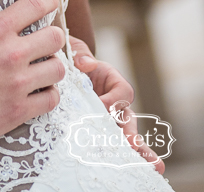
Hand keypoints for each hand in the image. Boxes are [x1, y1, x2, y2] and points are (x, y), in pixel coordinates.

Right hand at [0, 0, 65, 147]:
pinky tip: (37, 90)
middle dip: (51, 35)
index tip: (49, 2)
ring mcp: (18, 85)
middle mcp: (12, 55)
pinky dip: (48, 94)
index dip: (48, 0)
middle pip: (55, 37)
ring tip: (41, 65)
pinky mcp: (18, 111)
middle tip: (42, 39)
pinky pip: (51, 100)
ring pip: (58, 69)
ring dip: (52, 65)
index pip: (37, 6)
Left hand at [70, 37, 165, 173]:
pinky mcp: (99, 129)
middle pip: (129, 118)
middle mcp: (116, 102)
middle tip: (135, 145)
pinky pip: (110, 142)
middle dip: (132, 133)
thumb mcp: (74, 50)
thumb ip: (80, 55)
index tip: (100, 106)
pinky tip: (130, 170)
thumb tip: (87, 64)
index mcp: (112, 80)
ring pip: (126, 136)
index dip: (114, 100)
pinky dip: (119, 156)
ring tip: (155, 166)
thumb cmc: (72, 59)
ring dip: (138, 151)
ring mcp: (109, 118)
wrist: (65, 69)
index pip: (122, 92)